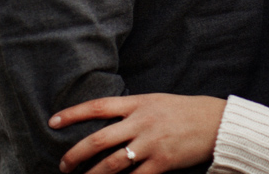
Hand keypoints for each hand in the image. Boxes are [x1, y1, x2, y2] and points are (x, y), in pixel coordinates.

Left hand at [50, 93, 226, 173]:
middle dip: (75, 154)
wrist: (215, 122)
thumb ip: (131, 111)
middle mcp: (141, 121)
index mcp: (138, 103)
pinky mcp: (162, 162)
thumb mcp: (155, 102)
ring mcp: (151, 143)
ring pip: (112, 163)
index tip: (53, 121)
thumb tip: (104, 122)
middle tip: (63, 165)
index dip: (73, 113)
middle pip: (99, 139)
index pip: (98, 106)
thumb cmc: (183, 111)